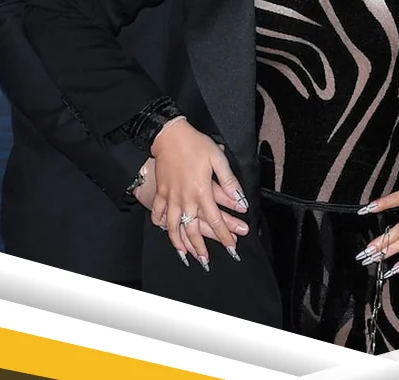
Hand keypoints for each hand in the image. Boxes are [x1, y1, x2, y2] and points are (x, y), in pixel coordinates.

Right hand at [148, 119, 248, 270]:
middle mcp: (185, 199)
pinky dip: (160, 224)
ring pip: (173, 226)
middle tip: (206, 261)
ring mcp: (171, 197)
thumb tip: (240, 199)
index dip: (224, 235)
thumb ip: (228, 181)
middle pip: (192, 229)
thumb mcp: (217, 158)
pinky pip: (158, 213)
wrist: (169, 136)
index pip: (216, 219)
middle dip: (200, 247)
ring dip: (179, 243)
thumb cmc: (196, 145)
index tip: (232, 247)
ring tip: (185, 255)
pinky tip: (164, 230)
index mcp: (202, 191)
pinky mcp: (161, 192)